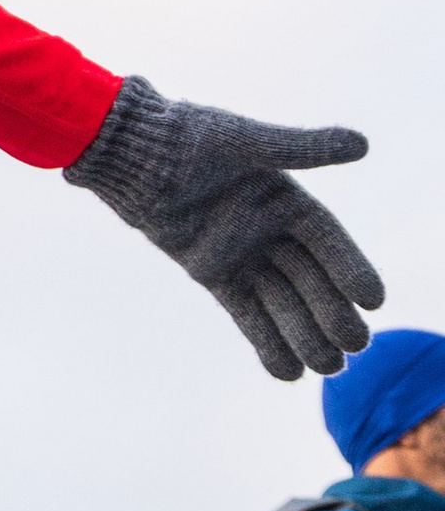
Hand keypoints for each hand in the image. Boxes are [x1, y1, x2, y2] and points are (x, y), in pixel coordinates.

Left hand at [65, 77, 380, 379]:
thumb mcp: (248, 141)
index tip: (375, 301)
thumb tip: (362, 145)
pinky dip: (265, 341)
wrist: (134, 155)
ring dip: (305, 335)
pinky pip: (245, 313)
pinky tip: (288, 373)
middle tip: (356, 347)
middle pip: (311, 280)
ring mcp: (242, 255)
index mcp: (287, 199)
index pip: (329, 242)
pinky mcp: (212, 273)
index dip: (352, 269)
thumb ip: (302, 149)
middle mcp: (271, 230)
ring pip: (281, 303)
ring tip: (330, 369)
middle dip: (334, 313)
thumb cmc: (190, 138)